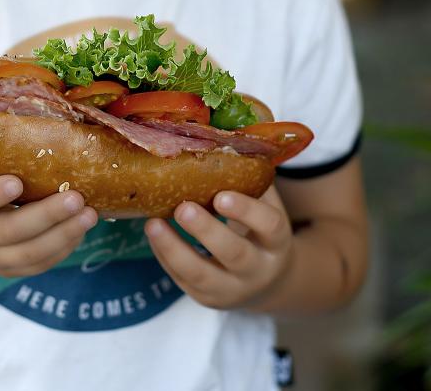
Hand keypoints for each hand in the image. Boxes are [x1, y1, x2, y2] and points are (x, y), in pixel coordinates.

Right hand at [0, 175, 97, 277]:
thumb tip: (41, 114)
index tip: (16, 180)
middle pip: (6, 232)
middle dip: (45, 216)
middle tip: (75, 197)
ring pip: (27, 254)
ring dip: (62, 235)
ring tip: (90, 214)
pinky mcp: (8, 269)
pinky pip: (38, 264)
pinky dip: (63, 247)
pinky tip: (81, 228)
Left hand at [144, 185, 293, 310]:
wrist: (267, 280)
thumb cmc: (260, 229)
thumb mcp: (265, 207)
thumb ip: (250, 179)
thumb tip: (221, 132)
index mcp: (277, 241)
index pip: (270, 226)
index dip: (246, 211)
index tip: (221, 195)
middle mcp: (259, 270)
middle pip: (235, 254)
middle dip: (206, 231)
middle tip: (182, 207)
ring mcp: (232, 289)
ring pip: (202, 275)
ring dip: (174, 249)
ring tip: (152, 223)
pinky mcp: (207, 298)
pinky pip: (183, 280)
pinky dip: (165, 256)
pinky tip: (154, 232)